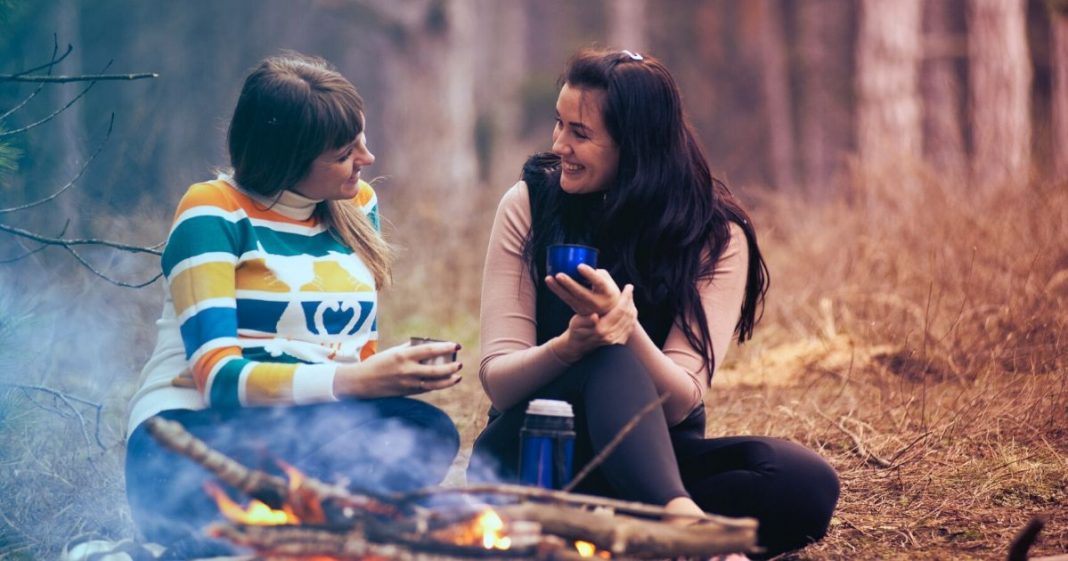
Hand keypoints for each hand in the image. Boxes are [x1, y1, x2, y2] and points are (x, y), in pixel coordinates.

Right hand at [333, 341, 461, 397]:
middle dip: (450, 367)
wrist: (362, 382)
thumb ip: (411, 348)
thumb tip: (429, 344)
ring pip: (434, 384)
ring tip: (458, 376)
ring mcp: (408, 383)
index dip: (445, 347)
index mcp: (403, 355)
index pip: (429, 350)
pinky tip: (446, 382)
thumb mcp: (394, 351)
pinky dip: (438, 386)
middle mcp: (407, 370)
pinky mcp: (407, 393)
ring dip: (448, 380)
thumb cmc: (379, 363)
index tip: (457, 345)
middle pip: (435, 370)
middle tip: (459, 363)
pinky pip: (427, 389)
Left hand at [545, 264, 620, 314]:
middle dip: (569, 284)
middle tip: (559, 275)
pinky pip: (566, 300)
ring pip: (570, 298)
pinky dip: (557, 291)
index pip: (598, 283)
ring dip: (558, 288)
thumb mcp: (608, 281)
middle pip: (581, 293)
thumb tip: (581, 264)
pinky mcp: (578, 310)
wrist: (610, 312)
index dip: (589, 274)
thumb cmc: (607, 290)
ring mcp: (587, 309)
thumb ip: (596, 273)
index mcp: (607, 292)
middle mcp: (597, 302)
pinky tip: (550, 282)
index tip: (579, 266)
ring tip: (548, 278)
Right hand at [553, 284, 637, 361]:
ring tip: (629, 296)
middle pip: (627, 314)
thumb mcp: (576, 323)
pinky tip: (629, 308)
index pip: (619, 310)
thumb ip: (586, 320)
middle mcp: (611, 336)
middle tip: (629, 288)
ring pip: (631, 320)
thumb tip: (594, 317)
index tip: (628, 286)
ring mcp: (616, 340)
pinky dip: (632, 316)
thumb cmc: (576, 330)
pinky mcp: (619, 342)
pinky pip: (630, 327)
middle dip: (630, 300)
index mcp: (601, 329)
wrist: (579, 345)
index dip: (625, 297)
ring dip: (632, 307)